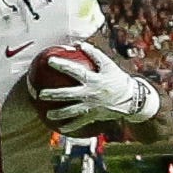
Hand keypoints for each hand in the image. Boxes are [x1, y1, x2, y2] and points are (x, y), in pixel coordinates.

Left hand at [36, 42, 159, 129]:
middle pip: (68, 95)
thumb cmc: (117, 79)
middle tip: (40, 94)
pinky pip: (80, 123)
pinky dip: (70, 127)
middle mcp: (90, 93)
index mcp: (93, 79)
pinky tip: (60, 129)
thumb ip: (94, 54)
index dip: (62, 65)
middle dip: (53, 95)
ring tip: (47, 116)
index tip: (49, 60)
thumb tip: (78, 43)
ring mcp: (91, 106)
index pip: (75, 71)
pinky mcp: (94, 116)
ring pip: (72, 112)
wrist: (132, 99)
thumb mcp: (108, 65)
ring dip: (58, 114)